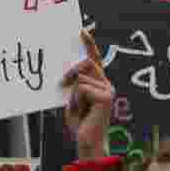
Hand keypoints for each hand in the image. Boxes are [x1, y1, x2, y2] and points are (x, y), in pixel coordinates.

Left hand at [62, 31, 114, 159]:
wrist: (87, 141)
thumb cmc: (79, 122)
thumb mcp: (72, 98)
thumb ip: (73, 84)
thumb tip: (71, 72)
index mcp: (98, 82)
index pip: (94, 58)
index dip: (89, 44)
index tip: (81, 30)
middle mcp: (106, 83)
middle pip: (86, 63)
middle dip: (70, 72)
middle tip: (61, 84)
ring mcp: (108, 89)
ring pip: (81, 77)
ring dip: (73, 93)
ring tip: (77, 107)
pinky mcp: (105, 97)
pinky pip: (82, 88)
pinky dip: (76, 99)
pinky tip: (82, 110)